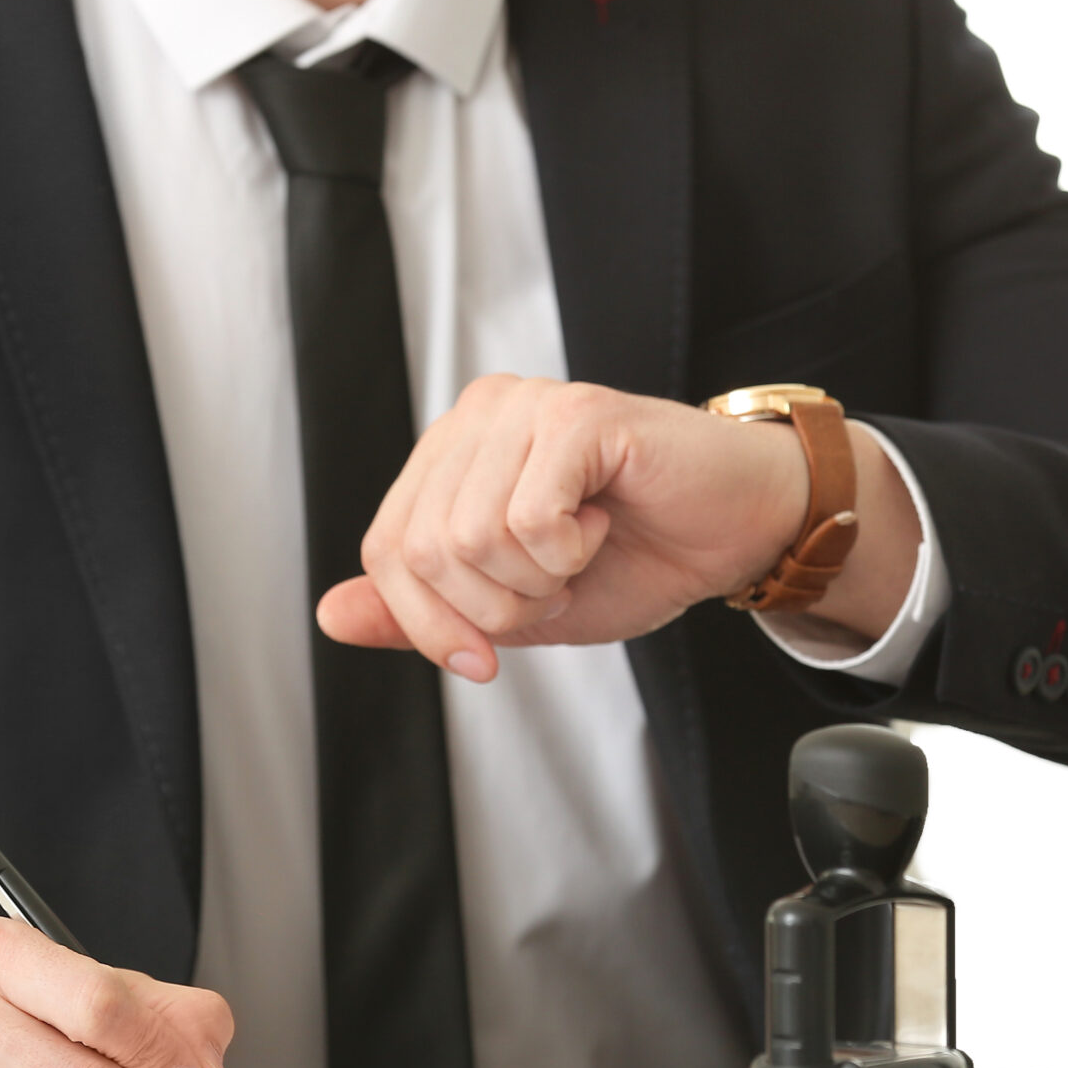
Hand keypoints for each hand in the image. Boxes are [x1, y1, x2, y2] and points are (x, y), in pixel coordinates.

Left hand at [317, 375, 920, 678]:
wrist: (739, 531)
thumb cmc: (639, 554)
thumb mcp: (514, 608)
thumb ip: (422, 612)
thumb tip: (329, 615)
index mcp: (452, 452)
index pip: (387, 548)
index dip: (428, 623)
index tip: (484, 659)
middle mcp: (478, 414)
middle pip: (424, 550)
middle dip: (493, 607)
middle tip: (556, 586)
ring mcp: (527, 407)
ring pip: (473, 538)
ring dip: (537, 581)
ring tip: (582, 552)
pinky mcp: (578, 416)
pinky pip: (531, 518)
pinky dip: (569, 552)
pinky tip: (604, 525)